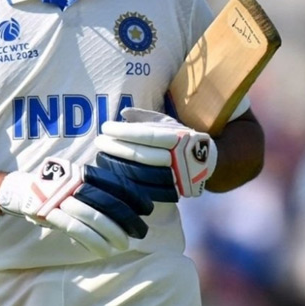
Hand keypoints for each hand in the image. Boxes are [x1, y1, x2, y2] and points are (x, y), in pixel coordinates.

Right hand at [0, 158, 153, 254]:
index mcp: (83, 173)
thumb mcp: (75, 179)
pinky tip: (104, 250)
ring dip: (113, 234)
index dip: (134, 196)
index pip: (114, 183)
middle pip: (109, 202)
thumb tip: (125, 204)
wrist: (21, 191)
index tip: (147, 209)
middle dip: (128, 219)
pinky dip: (93, 242)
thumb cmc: (54, 188)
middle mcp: (75, 183)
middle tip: (141, 231)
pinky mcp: (52, 215)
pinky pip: (77, 231)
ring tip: (124, 245)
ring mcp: (63, 199)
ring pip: (95, 218)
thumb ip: (96, 188)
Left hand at [94, 107, 217, 197]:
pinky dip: (127, 182)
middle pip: (140, 155)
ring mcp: (174, 177)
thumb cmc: (181, 138)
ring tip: (100, 156)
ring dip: (117, 166)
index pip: (145, 135)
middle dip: (115, 148)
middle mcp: (177, 158)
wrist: (206, 163)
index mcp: (177, 138)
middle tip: (98, 141)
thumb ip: (146, 118)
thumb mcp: (168, 123)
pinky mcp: (170, 192)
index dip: (123, 132)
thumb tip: (123, 113)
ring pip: (140, 174)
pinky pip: (144, 189)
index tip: (105, 127)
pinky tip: (111, 175)